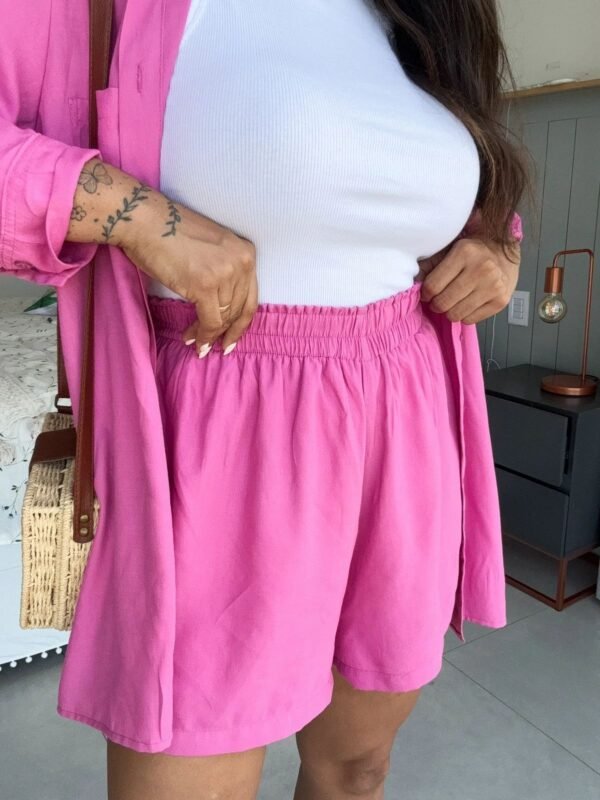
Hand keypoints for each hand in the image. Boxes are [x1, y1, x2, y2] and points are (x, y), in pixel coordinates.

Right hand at [122, 197, 257, 354]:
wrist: (145, 220)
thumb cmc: (169, 233)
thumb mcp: (212, 249)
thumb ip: (224, 273)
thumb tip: (222, 308)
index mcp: (246, 252)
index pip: (250, 297)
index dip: (241, 323)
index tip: (231, 338)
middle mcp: (241, 262)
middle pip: (238, 310)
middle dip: (226, 332)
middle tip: (212, 347)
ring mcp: (225, 273)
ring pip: (224, 318)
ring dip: (208, 334)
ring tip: (194, 340)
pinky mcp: (205, 285)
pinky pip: (210, 321)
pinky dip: (202, 335)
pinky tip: (193, 340)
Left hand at [415, 236, 520, 324]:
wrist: (505, 250)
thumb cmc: (472, 251)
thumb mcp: (450, 249)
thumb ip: (431, 264)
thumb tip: (412, 282)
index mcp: (465, 253)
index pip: (433, 286)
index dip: (425, 293)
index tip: (427, 293)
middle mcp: (482, 269)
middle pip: (443, 303)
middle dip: (436, 304)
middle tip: (438, 300)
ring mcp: (493, 286)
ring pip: (456, 314)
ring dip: (449, 311)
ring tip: (453, 301)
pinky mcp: (500, 301)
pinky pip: (470, 320)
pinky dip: (464, 315)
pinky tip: (467, 303)